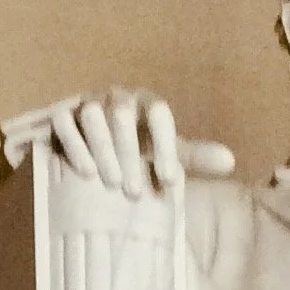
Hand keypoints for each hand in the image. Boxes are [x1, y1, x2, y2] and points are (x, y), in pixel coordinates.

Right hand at [0, 88, 234, 196]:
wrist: (97, 159)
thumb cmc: (139, 157)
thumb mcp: (168, 157)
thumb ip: (196, 158)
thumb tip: (230, 161)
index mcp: (144, 103)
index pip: (158, 112)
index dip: (165, 146)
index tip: (169, 181)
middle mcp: (115, 98)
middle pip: (122, 113)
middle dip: (129, 154)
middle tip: (134, 192)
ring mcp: (85, 103)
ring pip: (92, 114)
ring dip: (103, 150)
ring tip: (111, 184)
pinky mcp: (59, 115)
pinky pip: (63, 122)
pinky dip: (75, 146)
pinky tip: (86, 172)